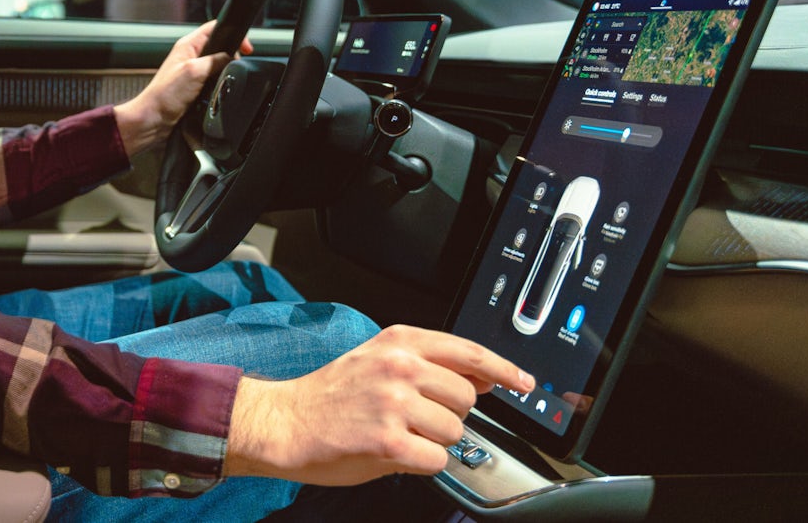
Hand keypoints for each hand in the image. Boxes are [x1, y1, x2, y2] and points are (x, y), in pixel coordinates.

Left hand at [114, 20, 251, 155]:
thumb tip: (232, 58)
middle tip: (236, 67)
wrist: (153, 121)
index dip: (234, 33)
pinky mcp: (195, 88)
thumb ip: (215, 61)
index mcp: (187, 45)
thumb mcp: (194, 72)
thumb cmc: (164, 96)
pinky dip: (219, 86)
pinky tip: (218, 93)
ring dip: (224, 74)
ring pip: (218, 66)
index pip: (215, 28)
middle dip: (232, 56)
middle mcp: (190, 56)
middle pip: (220, 47)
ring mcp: (193, 73)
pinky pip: (214, 82)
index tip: (246, 48)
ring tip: (225, 81)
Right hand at [224, 325, 533, 484]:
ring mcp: (394, 404)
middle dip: (450, 415)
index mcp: (399, 342)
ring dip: (433, 442)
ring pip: (454, 432)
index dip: (503, 371)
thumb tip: (483, 378)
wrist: (284, 422)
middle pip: (466, 398)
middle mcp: (399, 367)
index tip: (524, 383)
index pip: (469, 352)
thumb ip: (429, 363)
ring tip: (399, 435)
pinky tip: (395, 453)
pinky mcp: (388, 441)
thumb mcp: (377, 360)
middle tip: (418, 419)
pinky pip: (436, 460)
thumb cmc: (329, 395)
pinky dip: (421, 464)